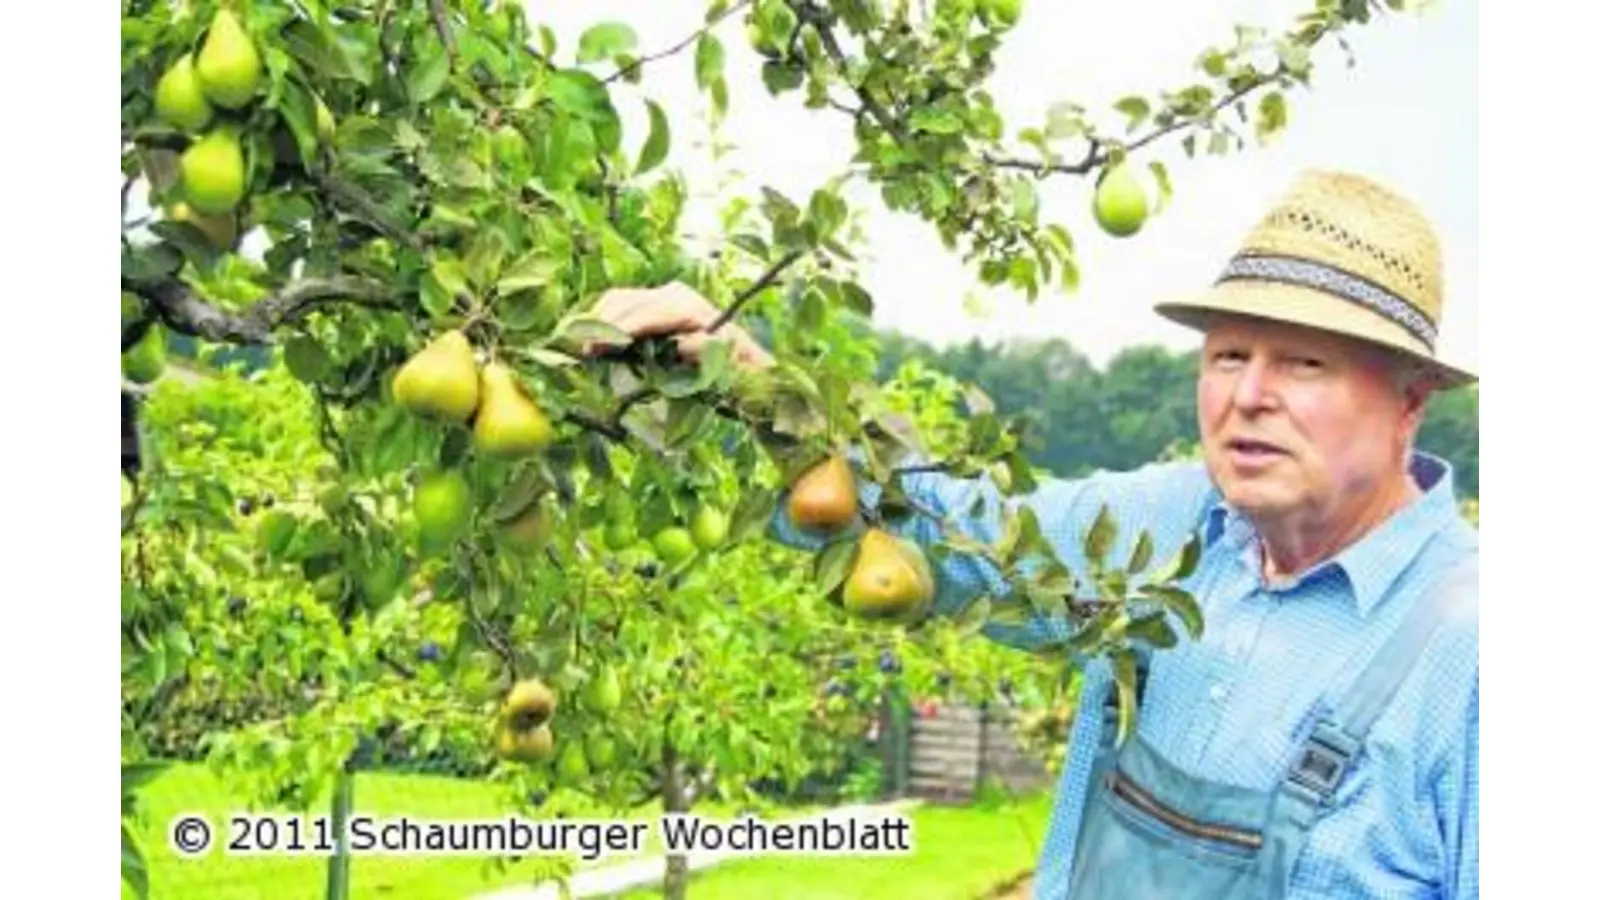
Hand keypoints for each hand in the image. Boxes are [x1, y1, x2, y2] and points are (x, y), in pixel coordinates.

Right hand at [583, 282, 774, 369]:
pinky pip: (623, 302)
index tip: (598, 347)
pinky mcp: (656, 300)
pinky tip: (593, 337)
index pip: (646, 313)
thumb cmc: (733, 362)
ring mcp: (663, 294)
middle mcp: (674, 294)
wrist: (743, 353)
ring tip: (584, 347)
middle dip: (602, 325)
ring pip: (620, 298)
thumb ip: (702, 349)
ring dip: (598, 320)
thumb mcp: (723, 358)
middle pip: (626, 301)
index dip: (620, 328)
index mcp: (689, 307)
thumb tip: (681, 344)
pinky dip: (605, 317)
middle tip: (583, 352)